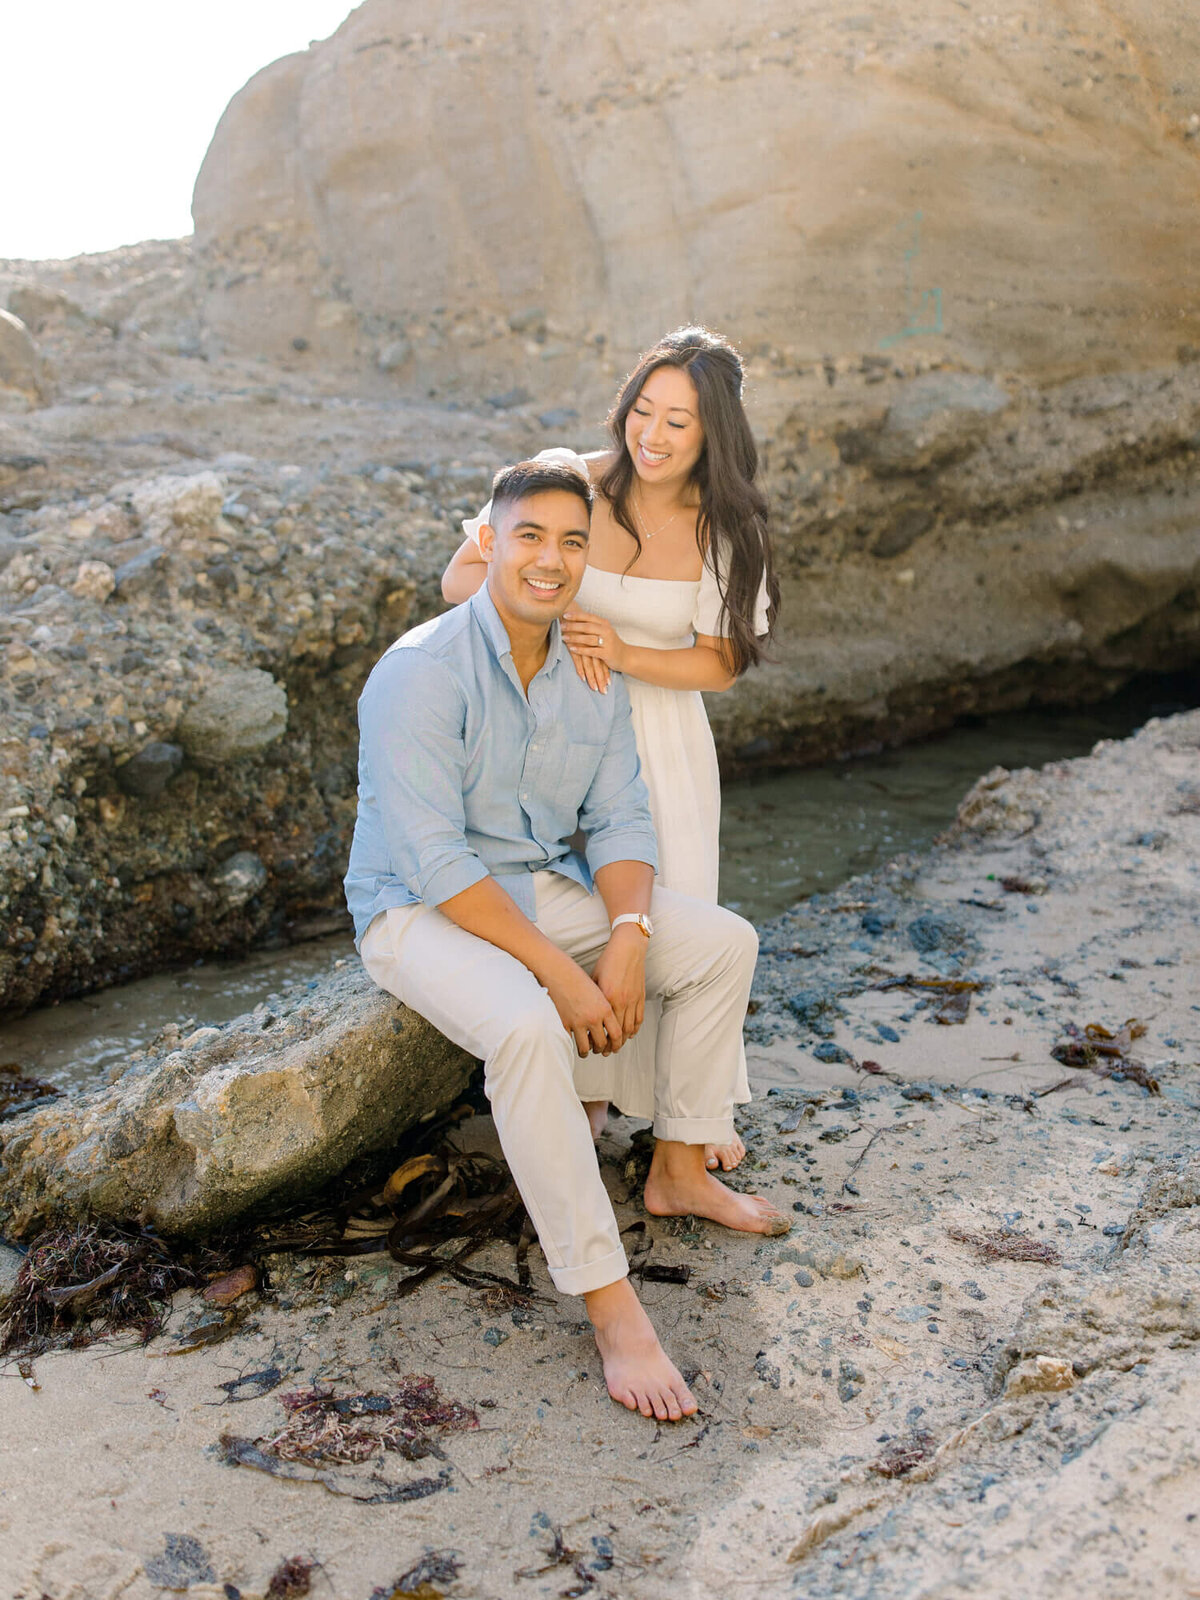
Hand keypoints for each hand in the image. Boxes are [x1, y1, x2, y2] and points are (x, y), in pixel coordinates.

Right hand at [542, 952, 623, 1056]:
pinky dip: (572, 1044)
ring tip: (585, 1051)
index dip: (616, 1044)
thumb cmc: (578, 978)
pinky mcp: (564, 1024)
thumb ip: (604, 1008)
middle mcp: (593, 1017)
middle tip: (599, 1051)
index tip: (613, 1047)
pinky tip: (572, 1043)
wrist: (559, 972)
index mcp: (605, 1008)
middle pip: (602, 1043)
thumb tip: (608, 1023)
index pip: (616, 1034)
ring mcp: (578, 1022)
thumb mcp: (598, 992)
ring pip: (586, 1047)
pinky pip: (570, 1041)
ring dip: (586, 1051)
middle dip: (601, 1049)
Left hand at [561, 608, 624, 688]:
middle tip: (561, 626)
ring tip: (563, 638)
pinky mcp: (607, 653)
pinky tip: (572, 649)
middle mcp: (606, 631)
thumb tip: (574, 620)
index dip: (576, 615)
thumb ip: (592, 626)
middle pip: (587, 626)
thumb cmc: (611, 643)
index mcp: (604, 623)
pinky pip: (591, 651)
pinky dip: (580, 650)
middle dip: (573, 626)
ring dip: (574, 638)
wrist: (626, 656)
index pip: (588, 617)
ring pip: (588, 638)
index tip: (564, 614)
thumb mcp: (603, 631)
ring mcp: (607, 642)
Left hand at [590, 926, 646, 1046]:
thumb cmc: (607, 961)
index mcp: (607, 999)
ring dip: (623, 1041)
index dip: (598, 1041)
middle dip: (611, 1046)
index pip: (603, 1027)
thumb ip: (591, 997)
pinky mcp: (641, 997)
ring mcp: (633, 1000)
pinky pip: (639, 1019)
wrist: (628, 949)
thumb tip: (582, 1013)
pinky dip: (634, 1029)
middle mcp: (621, 1002)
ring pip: (629, 1029)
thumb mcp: (593, 979)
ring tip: (616, 1047)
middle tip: (605, 1053)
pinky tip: (629, 1034)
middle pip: (617, 1033)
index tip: (593, 1048)